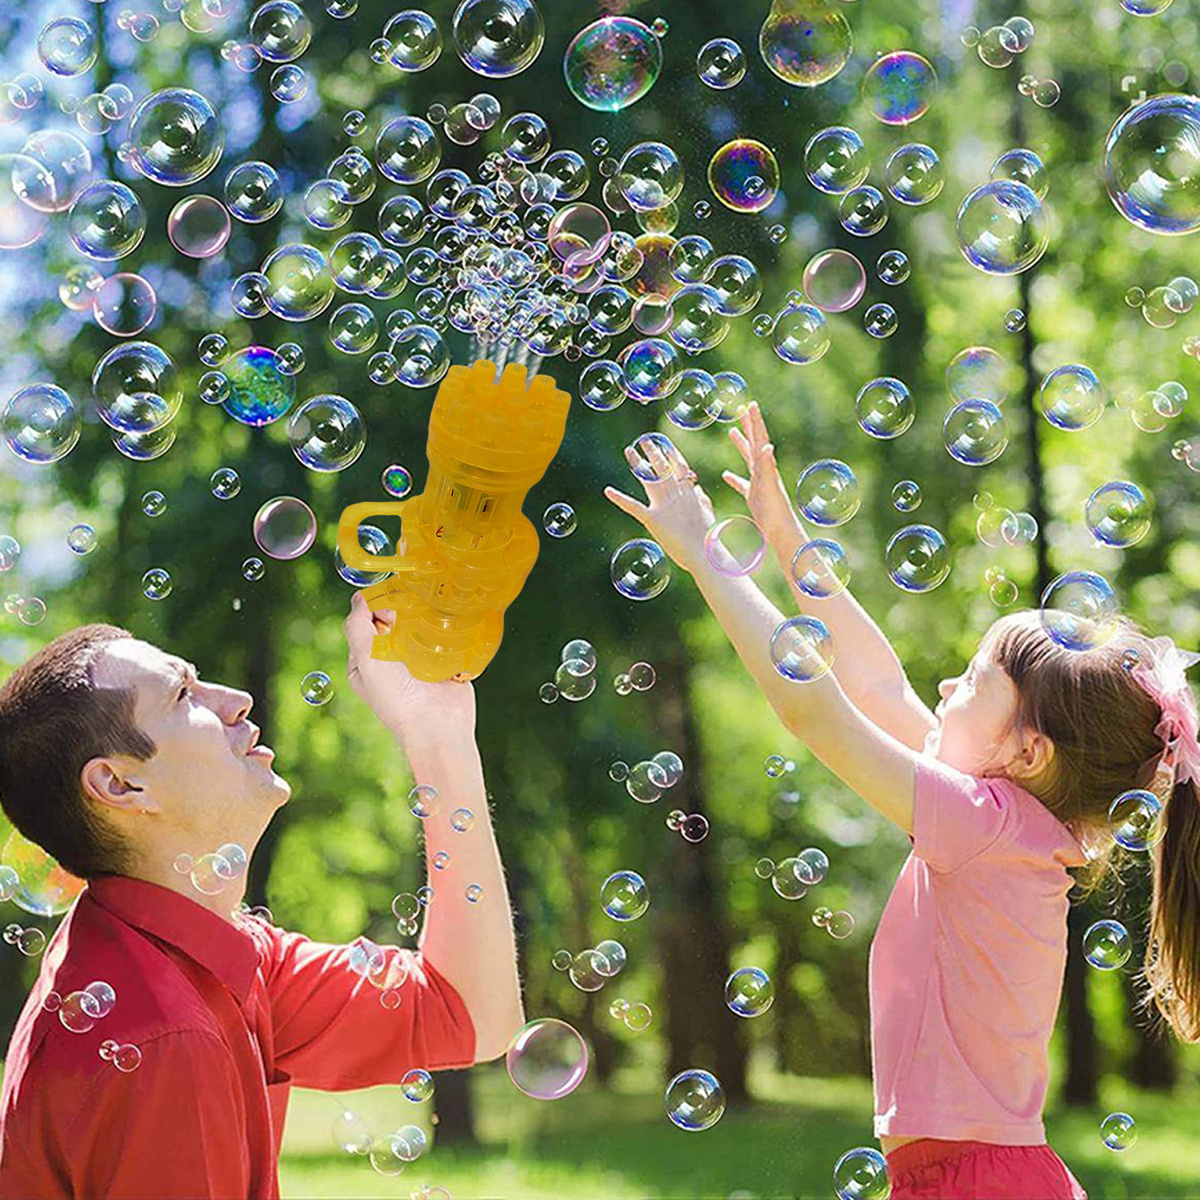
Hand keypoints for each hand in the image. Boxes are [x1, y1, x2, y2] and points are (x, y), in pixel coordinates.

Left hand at [344, 591, 475, 746]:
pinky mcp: (443, 661)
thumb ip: (357, 627)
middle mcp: (390, 659)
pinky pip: (443, 637)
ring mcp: (418, 660)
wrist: (439, 725)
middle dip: (402, 608)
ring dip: (426, 616)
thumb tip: (358, 598)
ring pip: (419, 625)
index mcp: (366, 660)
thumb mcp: (366, 660)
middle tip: (412, 612)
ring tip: (432, 614)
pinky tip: (448, 622)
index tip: (390, 606)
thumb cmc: (397, 698)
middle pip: (393, 620)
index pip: (366, 621)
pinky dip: (445, 628)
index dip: (375, 605)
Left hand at [603, 437, 716, 574]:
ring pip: (648, 479)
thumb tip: (696, 490)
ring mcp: (664, 505)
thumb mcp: (706, 513)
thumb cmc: (707, 538)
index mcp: (690, 492)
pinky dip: (619, 498)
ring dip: (637, 464)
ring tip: (629, 451)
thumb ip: (701, 500)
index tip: (665, 443)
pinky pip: (633, 506)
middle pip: (662, 467)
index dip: (672, 454)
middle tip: (644, 440)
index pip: (680, 467)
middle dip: (653, 452)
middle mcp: (676, 494)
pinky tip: (607, 490)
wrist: (704, 553)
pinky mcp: (652, 519)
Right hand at [722, 401, 799, 540]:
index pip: (759, 439)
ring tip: (732, 432)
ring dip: (741, 445)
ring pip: (748, 460)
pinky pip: (742, 484)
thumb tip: (767, 445)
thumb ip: (767, 467)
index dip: (755, 422)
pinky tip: (726, 475)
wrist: (782, 533)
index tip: (751, 405)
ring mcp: (759, 484)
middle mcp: (764, 472)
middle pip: (754, 443)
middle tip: (743, 409)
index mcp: (766, 467)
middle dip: (749, 426)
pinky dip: (734, 478)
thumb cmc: (776, 513)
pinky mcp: (755, 497)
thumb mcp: (770, 487)